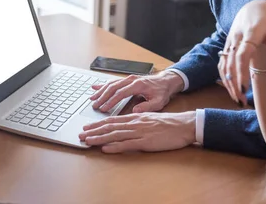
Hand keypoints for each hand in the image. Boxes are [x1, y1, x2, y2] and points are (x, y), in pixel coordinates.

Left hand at [79, 111, 195, 152]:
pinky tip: (106, 148)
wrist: (184, 125)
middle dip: (94, 130)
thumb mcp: (150, 119)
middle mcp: (135, 123)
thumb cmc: (169, 123)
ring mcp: (140, 132)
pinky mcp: (146, 142)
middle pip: (110, 126)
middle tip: (81, 134)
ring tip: (88, 141)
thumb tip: (125, 127)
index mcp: (136, 117)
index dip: (98, 124)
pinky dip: (115, 146)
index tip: (87, 127)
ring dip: (100, 138)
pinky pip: (127, 144)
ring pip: (115, 135)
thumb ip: (138, 122)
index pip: (113, 120)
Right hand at [89, 71, 184, 112]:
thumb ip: (147, 106)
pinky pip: (113, 82)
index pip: (121, 93)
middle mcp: (131, 80)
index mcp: (138, 85)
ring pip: (111, 84)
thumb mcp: (159, 101)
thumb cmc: (162, 92)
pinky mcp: (127, 80)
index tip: (104, 108)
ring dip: (101, 91)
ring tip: (92, 99)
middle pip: (113, 87)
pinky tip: (95, 87)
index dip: (111, 101)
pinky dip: (103, 85)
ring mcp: (128, 79)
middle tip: (94, 105)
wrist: (166, 81)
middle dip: (102, 96)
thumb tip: (135, 110)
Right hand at [218, 0, 265, 105]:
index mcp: (250, 32)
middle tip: (241, 101)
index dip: (241, 72)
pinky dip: (225, 77)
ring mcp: (230, 42)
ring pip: (224, 64)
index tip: (244, 88)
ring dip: (228, 83)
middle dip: (234, 84)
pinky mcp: (227, 45)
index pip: (243, 54)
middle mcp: (236, 37)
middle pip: (230, 63)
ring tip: (236, 99)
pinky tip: (231, 88)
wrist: (253, 5)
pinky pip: (222, 62)